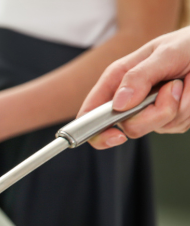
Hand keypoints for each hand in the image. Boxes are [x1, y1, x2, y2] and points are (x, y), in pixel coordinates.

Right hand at [80, 28, 189, 148]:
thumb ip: (139, 76)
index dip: (96, 131)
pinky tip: (189, 92)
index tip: (117, 136)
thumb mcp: (165, 53)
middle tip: (174, 87)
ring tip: (184, 83)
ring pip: (158, 127)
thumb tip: (119, 104)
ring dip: (179, 108)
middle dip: (157, 112)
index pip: (91, 114)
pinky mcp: (168, 118)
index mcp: (117, 80)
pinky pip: (176, 126)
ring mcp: (148, 111)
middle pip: (130, 127)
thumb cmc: (188, 44)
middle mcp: (128, 99)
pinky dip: (189, 111)